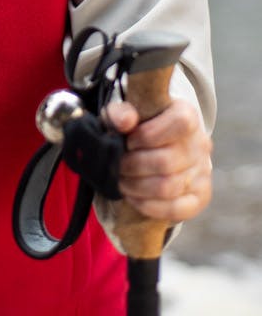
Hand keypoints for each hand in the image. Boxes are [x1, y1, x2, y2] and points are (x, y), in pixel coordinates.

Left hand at [106, 98, 212, 223]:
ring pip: (169, 187)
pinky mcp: (200, 197)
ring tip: (122, 181)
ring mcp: (203, 172)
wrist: (155, 146)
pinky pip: (177, 209)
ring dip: (138, 187)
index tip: (129, 141)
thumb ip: (120, 112)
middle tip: (119, 166)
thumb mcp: (124, 113)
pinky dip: (149, 206)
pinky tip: (134, 197)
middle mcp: (200, 143)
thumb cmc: (137, 127)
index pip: (180, 123)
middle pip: (167, 161)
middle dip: (134, 166)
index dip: (149, 134)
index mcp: (187, 114)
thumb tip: (125, 121)